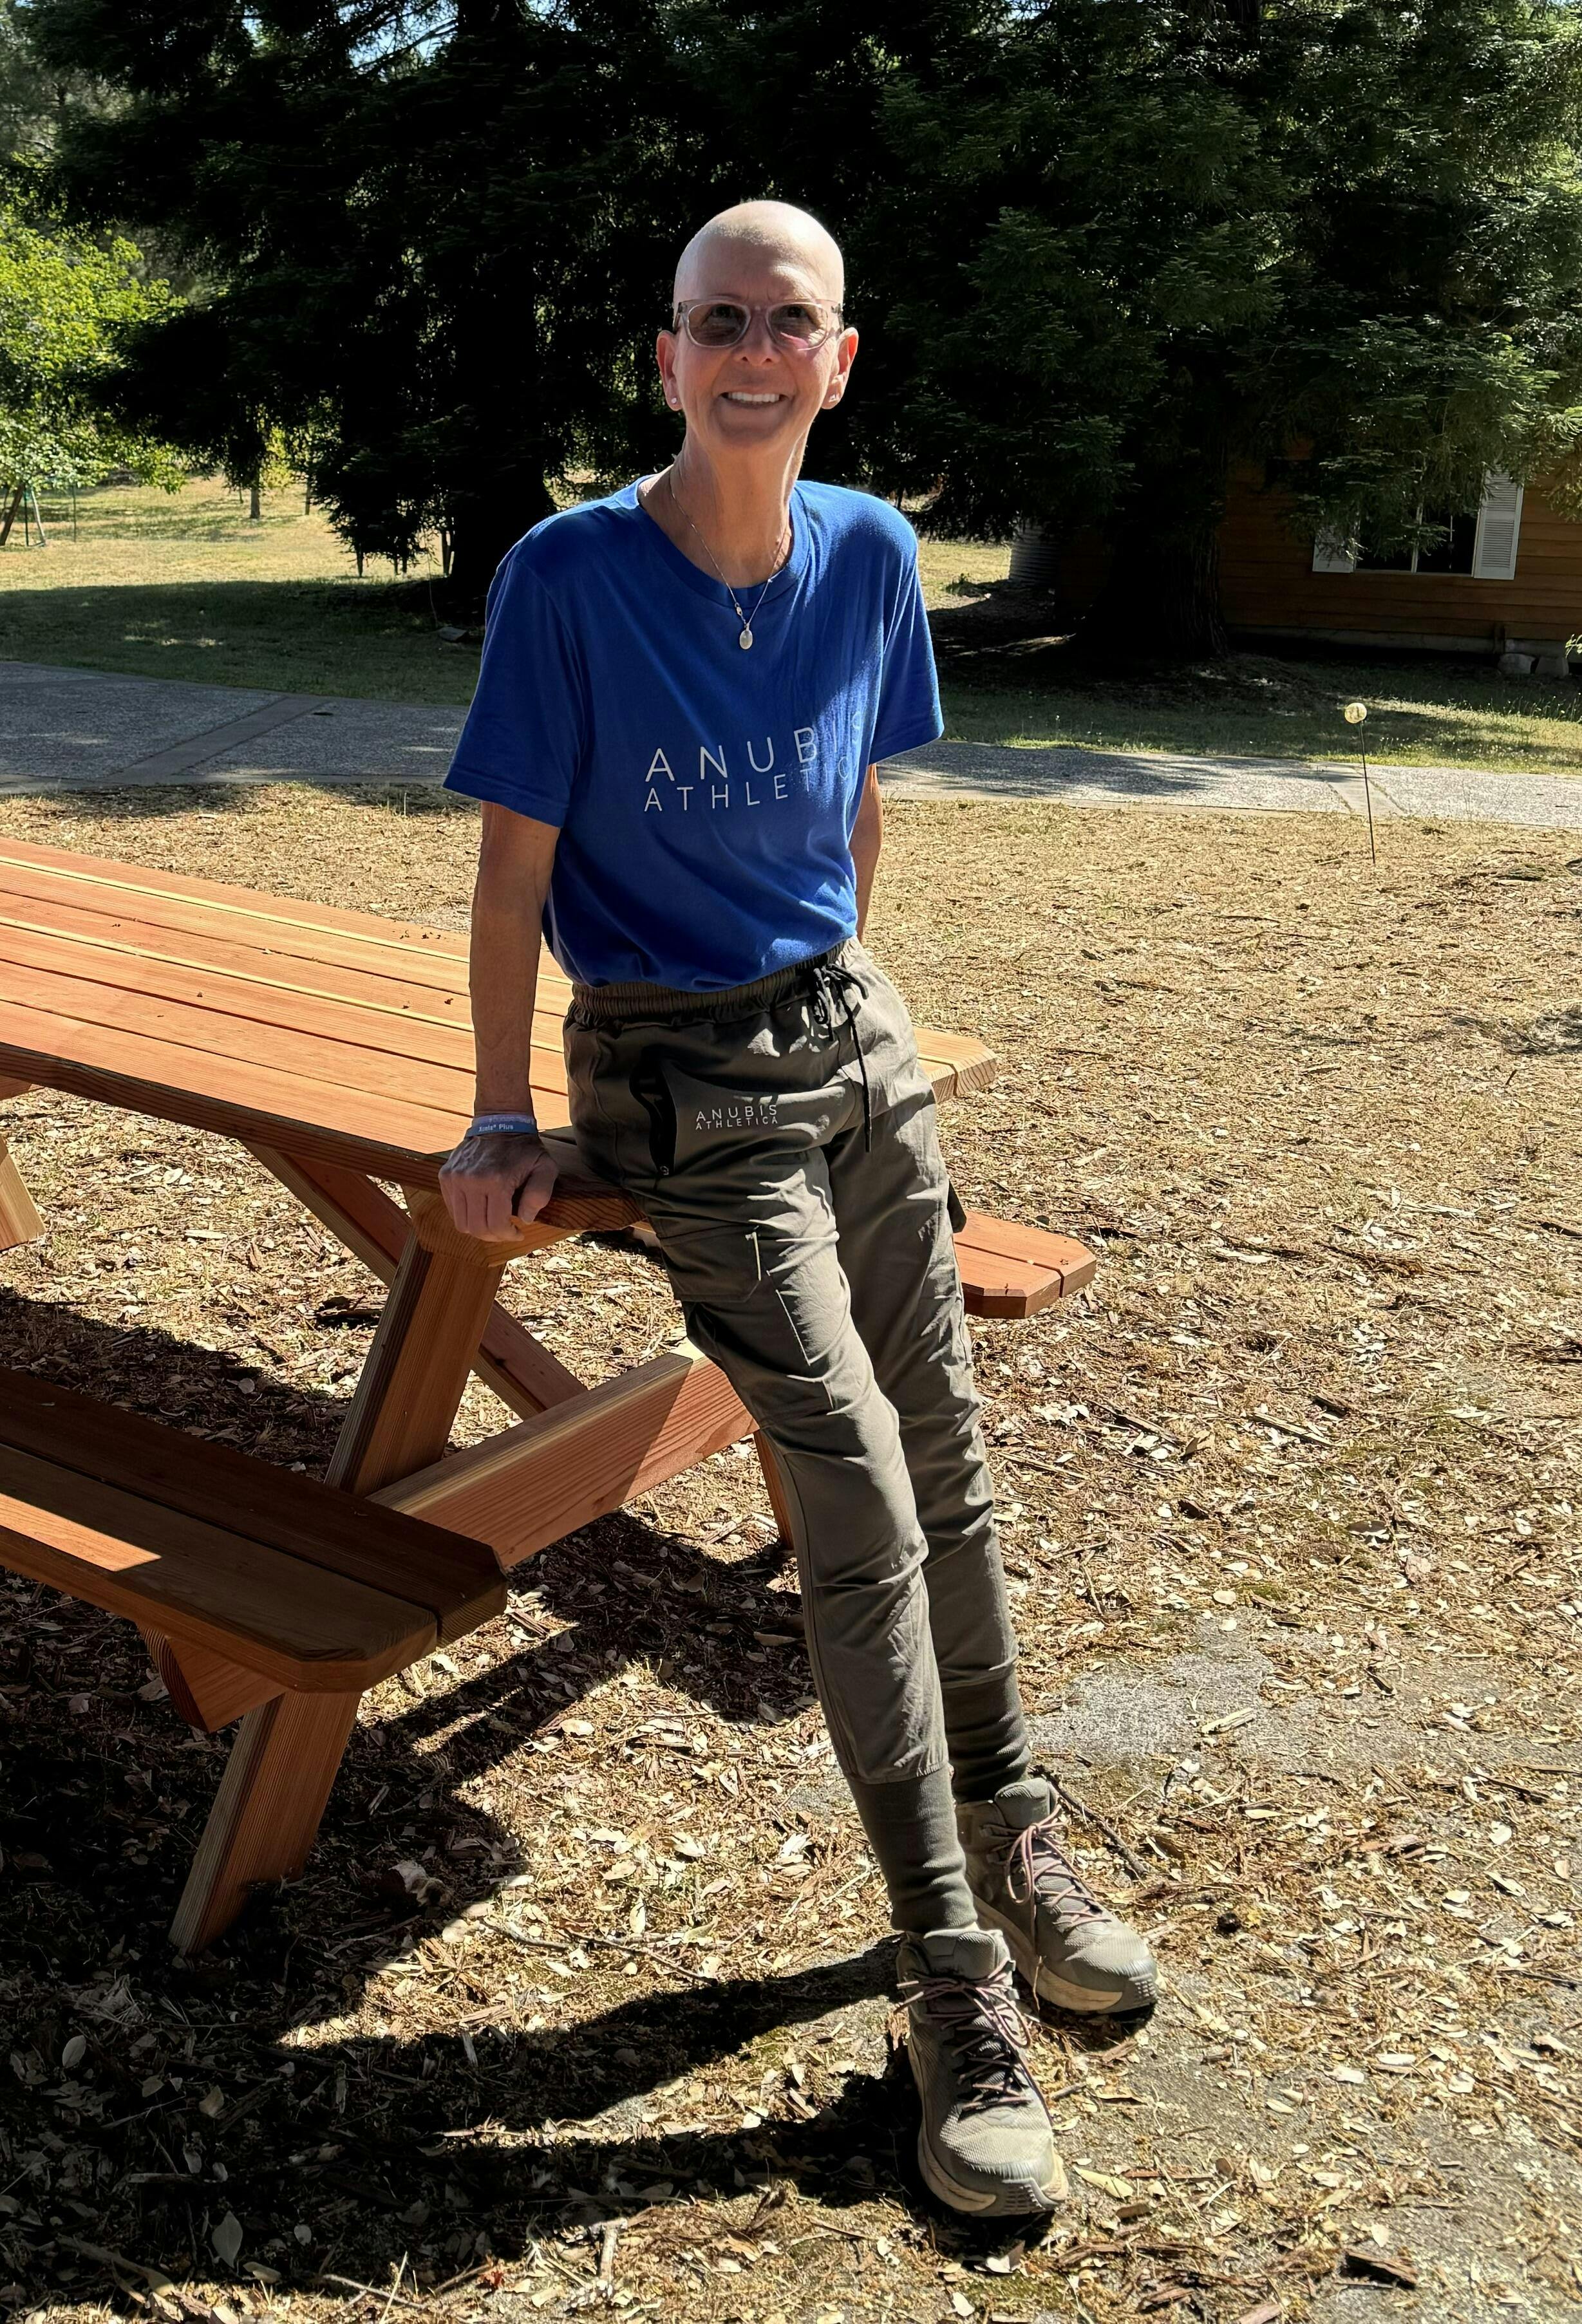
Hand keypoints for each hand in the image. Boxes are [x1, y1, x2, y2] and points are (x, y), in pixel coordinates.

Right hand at [439, 1131, 557, 1242]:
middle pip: (476, 1228)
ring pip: (461, 1222)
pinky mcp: (446, 1175)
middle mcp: (471, 1180)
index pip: (496, 1226)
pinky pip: (452, 1208)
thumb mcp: (545, 1167)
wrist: (499, 1121)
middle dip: (493, 1236)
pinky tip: (481, 1207)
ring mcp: (455, 1178)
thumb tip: (525, 1219)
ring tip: (493, 1221)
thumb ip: (539, 1194)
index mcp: (496, 1180)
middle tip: (505, 1231)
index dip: (508, 1236)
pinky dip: (466, 1213)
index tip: (518, 1233)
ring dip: (478, 1227)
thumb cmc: (524, 1148)